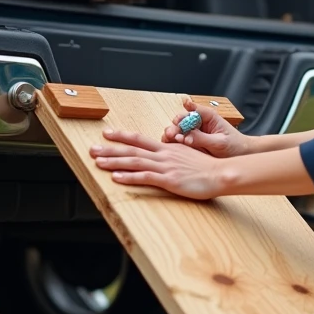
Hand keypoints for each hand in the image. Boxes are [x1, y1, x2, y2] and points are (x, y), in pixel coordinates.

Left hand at [91, 130, 225, 199]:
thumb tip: (164, 155)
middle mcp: (164, 155)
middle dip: (110, 148)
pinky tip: (116, 178)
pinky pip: (146, 177)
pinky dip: (129, 177)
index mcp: (168, 148)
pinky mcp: (169, 180)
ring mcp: (166, 167)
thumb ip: (174, 155)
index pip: (140, 139)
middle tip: (92, 148)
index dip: (123, 136)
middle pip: (132, 149)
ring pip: (135, 162)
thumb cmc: (208, 167)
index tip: (108, 133)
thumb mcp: (189, 156)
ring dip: (115, 161)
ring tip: (98, 162)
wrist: (221, 173)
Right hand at [162, 98, 250, 157]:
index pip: (193, 110)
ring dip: (171, 134)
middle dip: (175, 126)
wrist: (240, 155)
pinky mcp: (190, 143)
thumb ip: (202, 139)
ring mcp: (193, 133)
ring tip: (170, 140)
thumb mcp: (220, 143)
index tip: (178, 121)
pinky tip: (170, 147)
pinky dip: (172, 143)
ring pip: (177, 130)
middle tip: (172, 134)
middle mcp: (198, 123)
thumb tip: (185, 137)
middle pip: (181, 120)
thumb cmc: (234, 146)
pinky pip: (178, 141)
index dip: (184, 115)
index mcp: (208, 116)